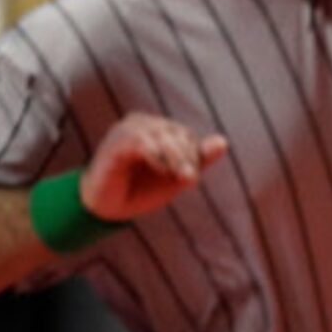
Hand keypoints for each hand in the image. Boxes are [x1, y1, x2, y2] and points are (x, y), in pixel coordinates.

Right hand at [79, 113, 229, 221]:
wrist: (108, 207)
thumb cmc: (142, 189)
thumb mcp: (175, 176)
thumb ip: (198, 160)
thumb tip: (223, 141)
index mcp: (157, 130)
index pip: (186, 135)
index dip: (194, 155)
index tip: (191, 179)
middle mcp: (142, 124)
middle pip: (176, 132)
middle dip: (186, 157)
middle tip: (187, 180)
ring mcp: (125, 131)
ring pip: (159, 133)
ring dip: (173, 156)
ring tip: (174, 176)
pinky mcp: (113, 143)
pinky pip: (138, 140)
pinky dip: (154, 154)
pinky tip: (159, 169)